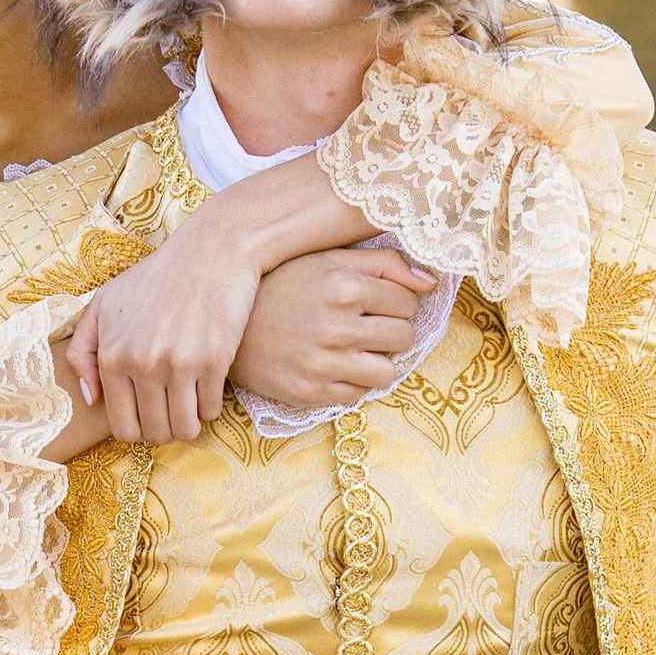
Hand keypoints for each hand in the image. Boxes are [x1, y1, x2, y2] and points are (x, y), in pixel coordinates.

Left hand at [85, 231, 258, 444]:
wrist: (211, 251)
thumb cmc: (156, 277)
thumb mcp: (104, 304)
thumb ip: (83, 351)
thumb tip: (90, 397)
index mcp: (112, 355)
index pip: (122, 426)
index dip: (137, 429)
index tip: (147, 416)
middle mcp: (141, 363)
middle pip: (154, 433)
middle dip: (164, 430)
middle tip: (171, 411)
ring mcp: (178, 364)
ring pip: (184, 429)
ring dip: (188, 424)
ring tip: (189, 405)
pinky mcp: (213, 362)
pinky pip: (211, 411)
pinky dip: (210, 407)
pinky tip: (207, 386)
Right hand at [232, 246, 434, 416]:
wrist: (225, 325)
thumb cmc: (281, 285)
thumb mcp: (327, 259)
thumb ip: (383, 264)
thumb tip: (430, 283)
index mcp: (344, 287)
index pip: (408, 303)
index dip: (396, 303)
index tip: (375, 303)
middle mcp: (337, 327)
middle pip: (403, 337)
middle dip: (391, 331)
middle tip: (365, 326)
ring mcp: (324, 364)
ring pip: (387, 372)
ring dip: (377, 361)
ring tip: (354, 349)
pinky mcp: (310, 393)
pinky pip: (357, 395)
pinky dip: (352, 382)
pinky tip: (333, 366)